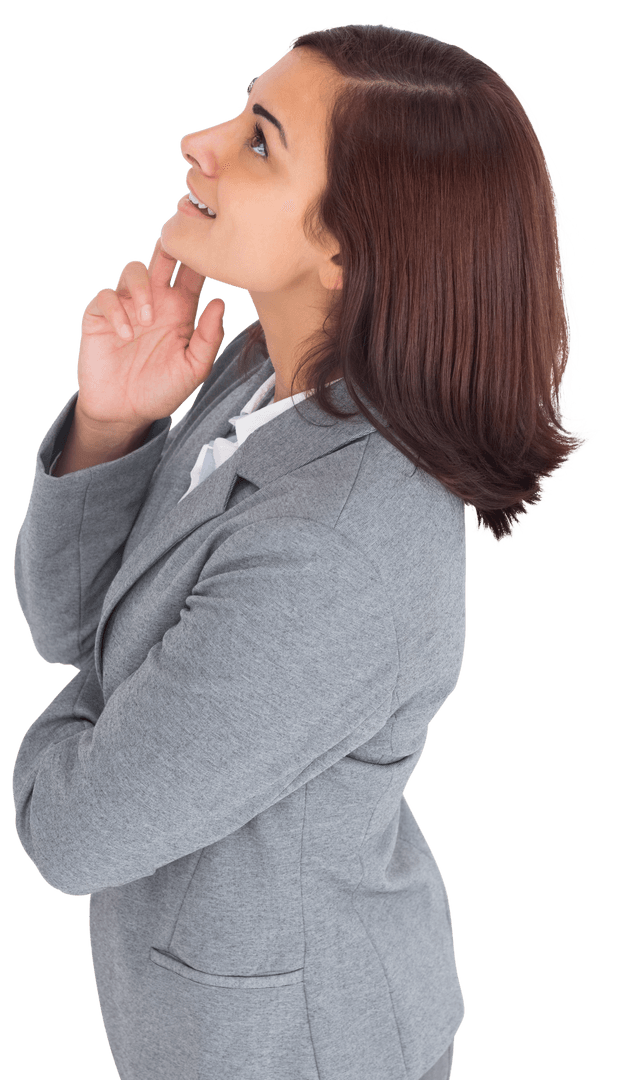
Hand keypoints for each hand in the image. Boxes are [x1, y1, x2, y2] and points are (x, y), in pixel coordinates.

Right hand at [75, 237, 225, 429]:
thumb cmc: (162, 390)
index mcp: (181, 309)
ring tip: (147, 322)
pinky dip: (116, 312)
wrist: (124, 412)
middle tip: (176, 250)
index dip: (200, 258)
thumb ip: (209, 339)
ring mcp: (126, 306)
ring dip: (142, 289)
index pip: (192, 273)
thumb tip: (220, 301)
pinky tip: (126, 336)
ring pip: (133, 270)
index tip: (209, 253)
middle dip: (170, 246)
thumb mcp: (193, 370)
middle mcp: (155, 301)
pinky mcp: (100, 316)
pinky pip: (106, 297)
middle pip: (163, 257)